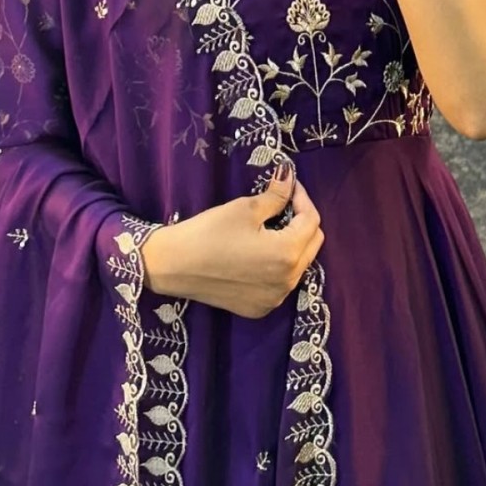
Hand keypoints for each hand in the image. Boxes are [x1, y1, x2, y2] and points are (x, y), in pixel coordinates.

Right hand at [139, 169, 324, 319]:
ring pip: (299, 265)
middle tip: (284, 204)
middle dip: (303, 221)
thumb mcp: (245, 208)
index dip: (302, 198)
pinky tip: (260, 253)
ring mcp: (274, 299)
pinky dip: (279, 265)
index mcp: (287, 254)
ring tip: (273, 226)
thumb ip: (276, 196)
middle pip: (312, 245)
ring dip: (293, 243)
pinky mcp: (260, 308)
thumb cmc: (209, 232)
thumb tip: (290, 177)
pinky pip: (281, 283)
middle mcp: (288, 282)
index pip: (311, 221)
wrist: (173, 265)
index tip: (289, 185)